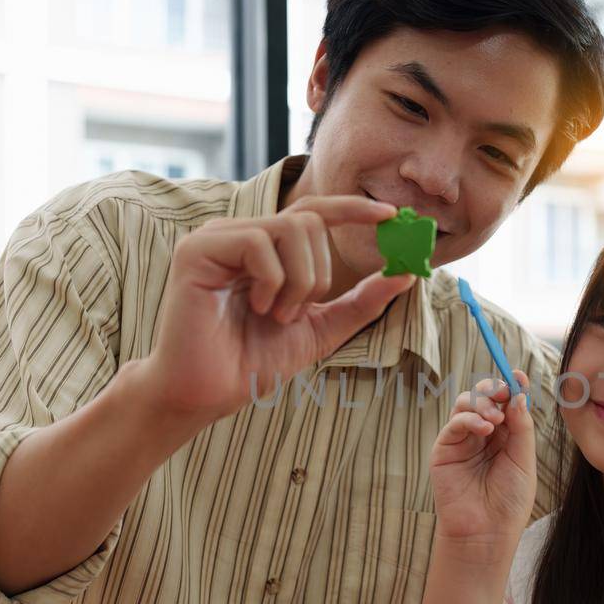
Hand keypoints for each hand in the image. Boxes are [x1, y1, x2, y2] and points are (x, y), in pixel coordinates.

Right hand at [136, 195, 412, 426]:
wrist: (208, 394)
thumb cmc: (253, 363)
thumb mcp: (321, 328)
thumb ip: (360, 302)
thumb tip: (406, 275)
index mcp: (264, 247)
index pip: (314, 210)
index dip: (353, 208)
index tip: (392, 215)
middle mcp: (239, 234)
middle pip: (309, 219)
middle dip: (318, 273)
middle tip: (293, 314)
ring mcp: (216, 238)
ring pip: (290, 228)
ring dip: (298, 282)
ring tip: (273, 316)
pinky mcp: (197, 249)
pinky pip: (259, 243)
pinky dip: (272, 282)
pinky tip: (255, 308)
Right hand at [430, 374, 535, 547]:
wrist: (486, 532)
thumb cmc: (509, 502)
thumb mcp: (524, 460)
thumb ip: (521, 427)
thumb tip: (519, 395)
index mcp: (507, 436)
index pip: (507, 402)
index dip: (512, 386)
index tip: (519, 376)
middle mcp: (484, 434)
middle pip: (485, 397)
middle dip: (495, 389)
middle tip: (504, 392)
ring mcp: (463, 440)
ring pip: (467, 403)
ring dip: (482, 403)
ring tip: (494, 421)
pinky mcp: (445, 449)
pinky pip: (455, 422)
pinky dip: (469, 418)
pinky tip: (483, 429)